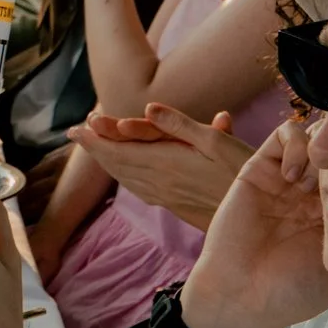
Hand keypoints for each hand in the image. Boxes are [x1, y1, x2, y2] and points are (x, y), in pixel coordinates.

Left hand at [72, 101, 249, 223]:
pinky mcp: (173, 204)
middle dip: (94, 147)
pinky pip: (139, 189)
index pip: (119, 149)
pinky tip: (124, 176)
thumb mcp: (216, 142)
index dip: (96, 139)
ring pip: (126, 177)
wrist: (254, 220)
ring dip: (106, 162)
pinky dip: (124, 177)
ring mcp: (165, 195)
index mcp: (165, 162)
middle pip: (117, 163)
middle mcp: (159, 181)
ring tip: (92, 148)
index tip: (76, 128)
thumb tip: (149, 107)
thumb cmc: (242, 173)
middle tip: (74, 134)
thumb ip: (180, 125)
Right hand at [179, 111, 327, 327]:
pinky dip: (296, 144)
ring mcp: (290, 176)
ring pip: (318, 134)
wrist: (244, 298)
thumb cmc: (296, 290)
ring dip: (323, 148)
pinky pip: (286, 134)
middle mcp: (316, 189)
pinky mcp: (261, 167)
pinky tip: (295, 178)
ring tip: (317, 182)